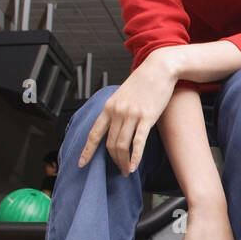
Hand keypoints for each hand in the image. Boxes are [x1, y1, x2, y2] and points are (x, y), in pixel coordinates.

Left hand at [77, 52, 175, 174]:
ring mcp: (131, 115)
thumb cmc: (142, 82)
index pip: (94, 133)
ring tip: (127, 170)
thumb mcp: (122, 95)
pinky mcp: (147, 117)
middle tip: (119, 170)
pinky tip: (134, 166)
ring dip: (123, 162)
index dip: (87, 150)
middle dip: (113, 160)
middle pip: (109, 144)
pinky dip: (135, 157)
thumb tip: (113, 127)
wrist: (159, 69)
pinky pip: (138, 142)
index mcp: (108, 107)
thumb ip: (116, 110)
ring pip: (121, 145)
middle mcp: (117, 112)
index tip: (81, 163)